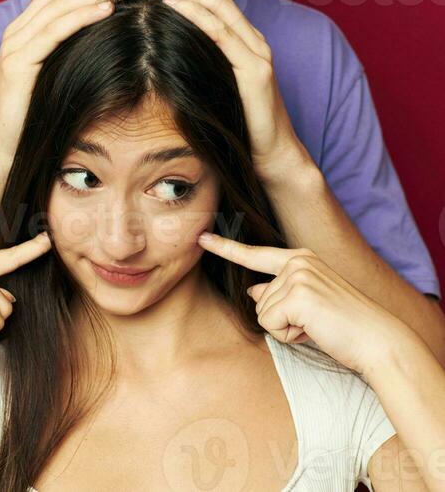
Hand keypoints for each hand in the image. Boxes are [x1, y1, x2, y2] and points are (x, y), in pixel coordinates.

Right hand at [0, 0, 119, 158]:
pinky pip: (54, 30)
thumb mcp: (57, 75)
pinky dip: (82, 16)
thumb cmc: (34, 116)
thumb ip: (72, 53)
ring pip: (59, 3)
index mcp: (25, 28)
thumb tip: (111, 40)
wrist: (0, 147)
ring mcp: (15, 44)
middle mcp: (17, 29)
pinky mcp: (18, 62)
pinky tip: (108, 10)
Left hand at [147, 0, 309, 180]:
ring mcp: (257, 51)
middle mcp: (252, 37)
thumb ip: (194, 63)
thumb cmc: (235, 123)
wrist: (271, 155)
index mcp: (242, 38)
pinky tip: (170, 6)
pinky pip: (222, 33)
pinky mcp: (256, 70)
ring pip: (216, 4)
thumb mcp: (210, 85)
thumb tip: (152, 50)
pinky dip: (195, 14)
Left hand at [197, 232, 408, 376]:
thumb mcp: (308, 304)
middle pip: (259, 300)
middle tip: (315, 323)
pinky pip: (271, 324)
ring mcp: (297, 275)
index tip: (202, 238)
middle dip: (282, 321)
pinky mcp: (297, 294)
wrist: (376, 340)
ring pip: (264, 314)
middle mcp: (298, 261)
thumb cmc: (343, 326)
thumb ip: (278, 294)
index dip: (226, 248)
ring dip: (288, 329)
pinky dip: (290, 336)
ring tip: (318, 326)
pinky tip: (315, 330)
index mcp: (301, 258)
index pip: (255, 254)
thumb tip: (253, 293)